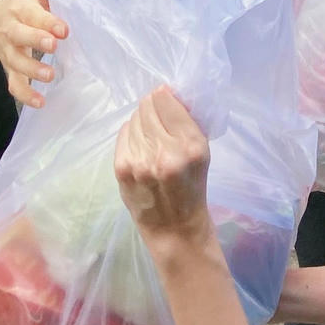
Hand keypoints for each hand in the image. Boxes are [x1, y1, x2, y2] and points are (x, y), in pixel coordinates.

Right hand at [0, 0, 67, 107]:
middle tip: (53, 46)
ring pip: (15, 61)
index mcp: (20, 7)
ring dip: (31, 69)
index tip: (63, 30)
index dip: (47, 21)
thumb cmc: (23, 6)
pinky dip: (25, 94)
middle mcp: (10, 28)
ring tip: (49, 76)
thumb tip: (80, 1)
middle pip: (18, 35)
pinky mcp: (9, 68)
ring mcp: (8, 50)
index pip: (33, 14)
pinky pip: (14, 83)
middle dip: (35, 40)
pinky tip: (40, 102)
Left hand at [115, 86, 213, 251]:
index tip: (168, 103)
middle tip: (158, 120)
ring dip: (142, 123)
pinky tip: (140, 147)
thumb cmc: (192, 189)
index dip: (165, 98)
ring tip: (151, 138)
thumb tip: (165, 95)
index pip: (166, 100)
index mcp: (191, 146)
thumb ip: (186, 124)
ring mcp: (140, 160)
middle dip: (153, 108)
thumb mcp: (202, 155)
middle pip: (147, 106)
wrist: (175, 230)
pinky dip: (131, 135)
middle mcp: (165, 151)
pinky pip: (123, 133)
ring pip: (134, 119)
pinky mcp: (122, 168)